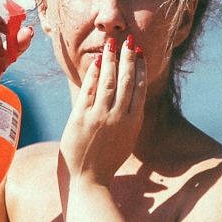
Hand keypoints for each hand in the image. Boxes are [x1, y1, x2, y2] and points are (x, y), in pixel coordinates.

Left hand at [60, 34, 145, 184]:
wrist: (88, 180)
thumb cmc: (106, 162)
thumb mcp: (125, 140)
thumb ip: (128, 120)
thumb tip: (132, 101)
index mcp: (133, 122)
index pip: (139, 88)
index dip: (140, 68)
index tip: (140, 53)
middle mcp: (119, 117)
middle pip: (126, 80)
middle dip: (128, 57)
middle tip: (129, 40)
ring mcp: (99, 116)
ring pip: (108, 81)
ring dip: (111, 60)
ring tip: (112, 44)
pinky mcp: (81, 118)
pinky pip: (88, 90)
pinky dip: (93, 74)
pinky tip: (96, 62)